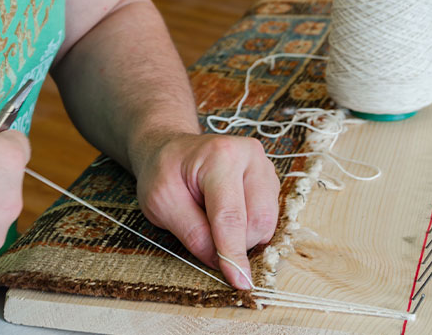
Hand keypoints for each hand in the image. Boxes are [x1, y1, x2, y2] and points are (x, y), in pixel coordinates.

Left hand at [134, 133, 278, 288]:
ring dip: (242, 236)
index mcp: (220, 156)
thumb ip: (192, 232)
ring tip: (211, 218)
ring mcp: (264, 166)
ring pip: (267, 222)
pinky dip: (248, 227)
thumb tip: (220, 262)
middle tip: (204, 235)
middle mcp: (250, 156)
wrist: (171, 149)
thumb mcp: (161, 202)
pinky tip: (226, 214)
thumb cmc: (163, 172)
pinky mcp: (270, 179)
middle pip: (258, 221)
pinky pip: (268, 217)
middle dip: (235, 243)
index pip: (230, 215)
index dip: (233, 253)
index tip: (239, 281)